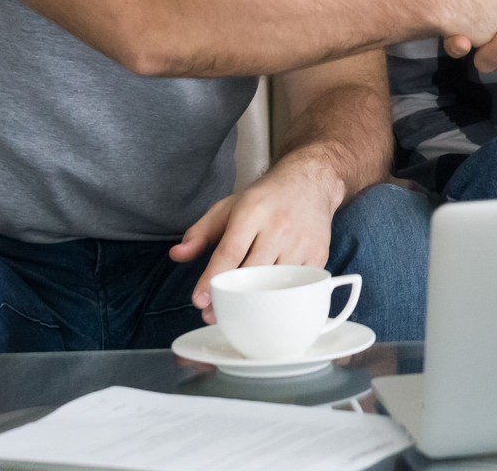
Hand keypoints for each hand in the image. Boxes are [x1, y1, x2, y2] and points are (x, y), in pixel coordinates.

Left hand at [172, 157, 344, 320]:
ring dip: (255, 303)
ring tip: (238, 313)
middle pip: (252, 272)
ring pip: (275, 284)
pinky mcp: (318, 254)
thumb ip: (200, 232)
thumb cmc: (265, 199)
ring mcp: (301, 242)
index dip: (213, 279)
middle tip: (213, 314)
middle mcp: (279, 226)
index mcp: (253, 211)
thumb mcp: (228, 207)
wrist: (310, 181)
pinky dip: (281, 298)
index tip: (199, 301)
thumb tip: (177, 255)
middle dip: (230, 298)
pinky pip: (298, 286)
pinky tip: (268, 303)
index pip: (230, 252)